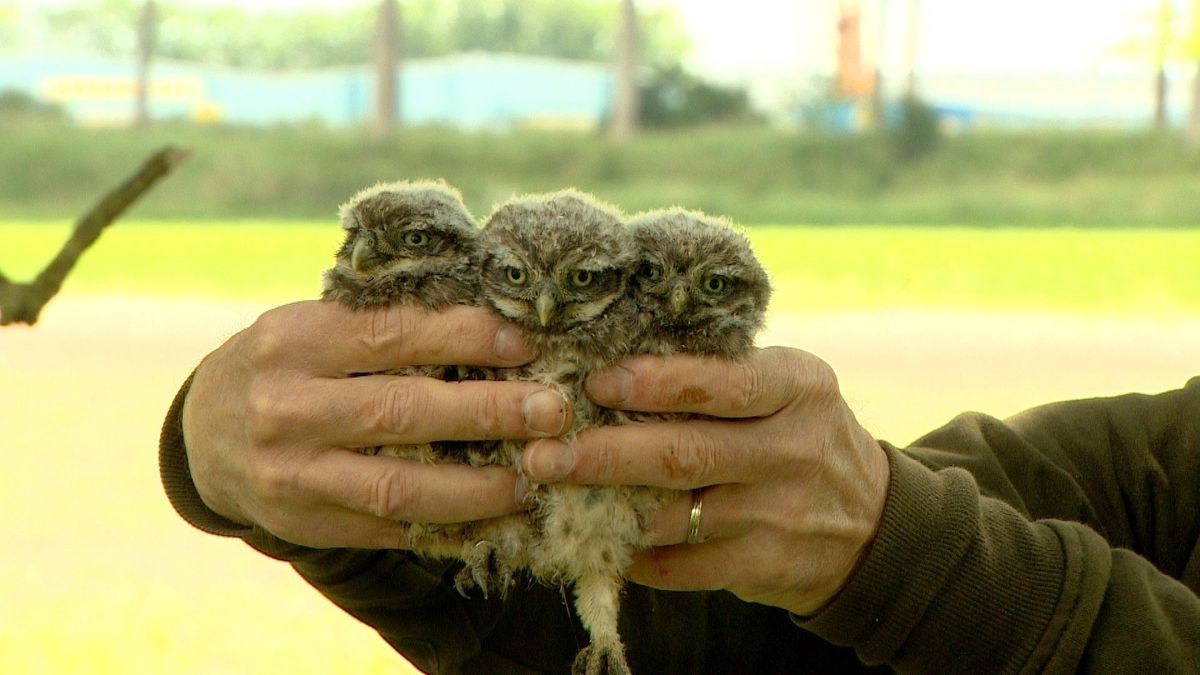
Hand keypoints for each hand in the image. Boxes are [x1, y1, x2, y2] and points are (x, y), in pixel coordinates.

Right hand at [182, 300, 571, 548]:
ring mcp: (291, 473)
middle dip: (489, 412)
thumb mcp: (315, 325)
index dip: (464, 337)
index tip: (525, 342)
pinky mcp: (302, 522)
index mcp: (294, 339)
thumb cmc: (288, 363)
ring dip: (476, 486)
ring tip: (531, 477)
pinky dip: (444, 524)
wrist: (204, 433)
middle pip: (403, 412)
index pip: (392, 334)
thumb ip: (382, 323)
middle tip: (552, 411)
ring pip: (398, 486)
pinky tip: (491, 514)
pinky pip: (385, 528)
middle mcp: (286, 407)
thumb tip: (493, 320)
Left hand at [522, 347, 888, 615]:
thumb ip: (720, 372)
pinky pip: (684, 565)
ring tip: (550, 493)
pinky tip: (595, 536)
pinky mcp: (766, 566)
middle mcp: (794, 449)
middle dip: (606, 452)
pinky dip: (633, 552)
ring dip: (605, 506)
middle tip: (543, 451)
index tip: (593, 380)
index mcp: (799, 387)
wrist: (871, 523)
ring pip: (675, 514)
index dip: (652, 381)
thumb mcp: (786, 387)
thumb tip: (610, 350)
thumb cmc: (798, 433)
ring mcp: (780, 514)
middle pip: (687, 452)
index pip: (722, 381)